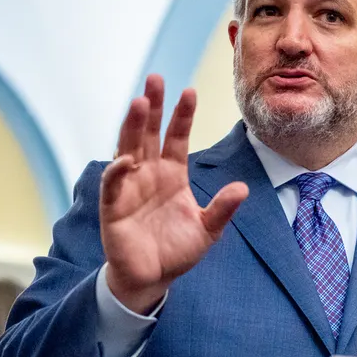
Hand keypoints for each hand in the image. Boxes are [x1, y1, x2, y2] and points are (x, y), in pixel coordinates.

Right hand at [100, 75, 247, 312]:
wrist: (153, 278)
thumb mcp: (208, 229)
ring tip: (138, 102)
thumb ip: (222, 208)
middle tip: (155, 79)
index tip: (190, 91)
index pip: (177, 138)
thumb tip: (243, 188)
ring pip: (128, 149)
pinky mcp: (114, 207)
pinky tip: (126, 159)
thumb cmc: (177, 250)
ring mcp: (129, 187)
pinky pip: (114, 184)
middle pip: (148, 134)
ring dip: (131, 126)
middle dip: (152, 106)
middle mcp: (149, 174)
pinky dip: (118, 171)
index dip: (182, 116)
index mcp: (172, 175)